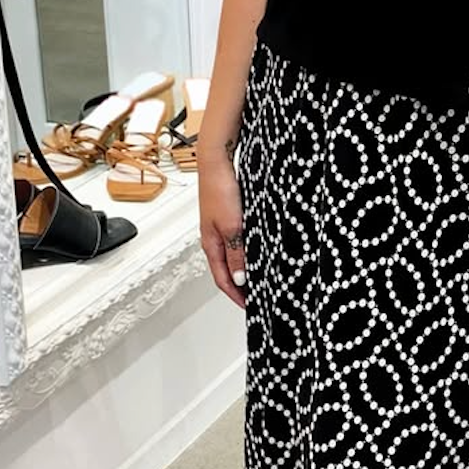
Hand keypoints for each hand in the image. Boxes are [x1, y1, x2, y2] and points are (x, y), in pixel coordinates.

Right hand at [198, 159, 247, 309]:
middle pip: (226, 270)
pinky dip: (244, 252)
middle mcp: (213, 238)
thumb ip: (236, 254)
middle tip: (255, 297)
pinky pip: (235, 242)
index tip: (249, 306)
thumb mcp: (232, 227)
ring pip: (231, 256)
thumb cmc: (219, 190)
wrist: (217, 162)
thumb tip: (240, 279)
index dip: (236, 296)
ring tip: (257, 279)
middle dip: (239, 287)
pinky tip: (255, 251)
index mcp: (211, 245)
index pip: (223, 279)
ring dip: (243, 269)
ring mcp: (219, 227)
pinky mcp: (227, 216)